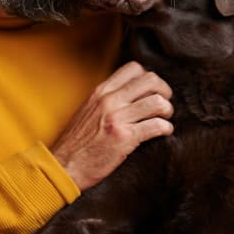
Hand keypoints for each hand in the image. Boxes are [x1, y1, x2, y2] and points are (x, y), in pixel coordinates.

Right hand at [50, 61, 173, 190]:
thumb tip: (130, 95)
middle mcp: (109, 100)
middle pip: (150, 80)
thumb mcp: (88, 110)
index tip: (151, 91)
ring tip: (164, 119)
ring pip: (158, 102)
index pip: (133, 68)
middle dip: (164, 91)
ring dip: (167, 111)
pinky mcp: (125, 138)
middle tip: (164, 104)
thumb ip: (107, 100)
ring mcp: (117, 118)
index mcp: (101, 92)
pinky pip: (157, 125)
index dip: (148, 78)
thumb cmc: (77, 142)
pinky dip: (166, 128)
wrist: (65, 165)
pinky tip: (163, 133)